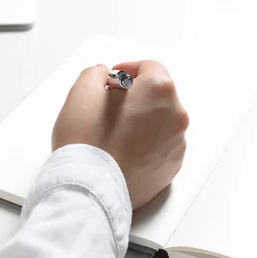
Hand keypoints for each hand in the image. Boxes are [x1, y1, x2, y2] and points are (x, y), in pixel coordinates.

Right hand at [52, 61, 188, 209]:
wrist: (91, 189)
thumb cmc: (86, 140)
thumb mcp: (81, 93)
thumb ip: (94, 74)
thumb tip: (103, 75)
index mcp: (159, 91)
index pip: (149, 68)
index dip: (127, 69)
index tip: (111, 79)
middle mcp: (175, 116)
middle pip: (156, 96)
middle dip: (134, 97)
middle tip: (106, 107)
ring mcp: (176, 145)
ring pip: (159, 123)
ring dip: (139, 122)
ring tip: (111, 133)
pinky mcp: (170, 169)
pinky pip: (159, 148)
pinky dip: (144, 145)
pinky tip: (120, 152)